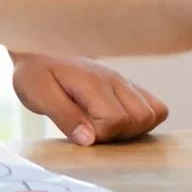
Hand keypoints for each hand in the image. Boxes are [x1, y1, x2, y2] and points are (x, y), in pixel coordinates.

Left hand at [11, 52, 168, 143]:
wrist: (40, 50)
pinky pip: (156, 107)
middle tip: (92, 129)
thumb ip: (64, 116)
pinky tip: (118, 123)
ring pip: (153, 114)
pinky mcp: (129, 87)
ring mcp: (125, 82)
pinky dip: (143, 121)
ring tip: (105, 127)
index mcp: (92, 82)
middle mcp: (115, 80)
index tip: (79, 131)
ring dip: (133, 129)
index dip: (99, 135)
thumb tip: (90, 140)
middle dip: (118, 134)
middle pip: (140, 118)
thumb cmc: (35, 74)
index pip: (115, 119)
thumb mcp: (37, 95)